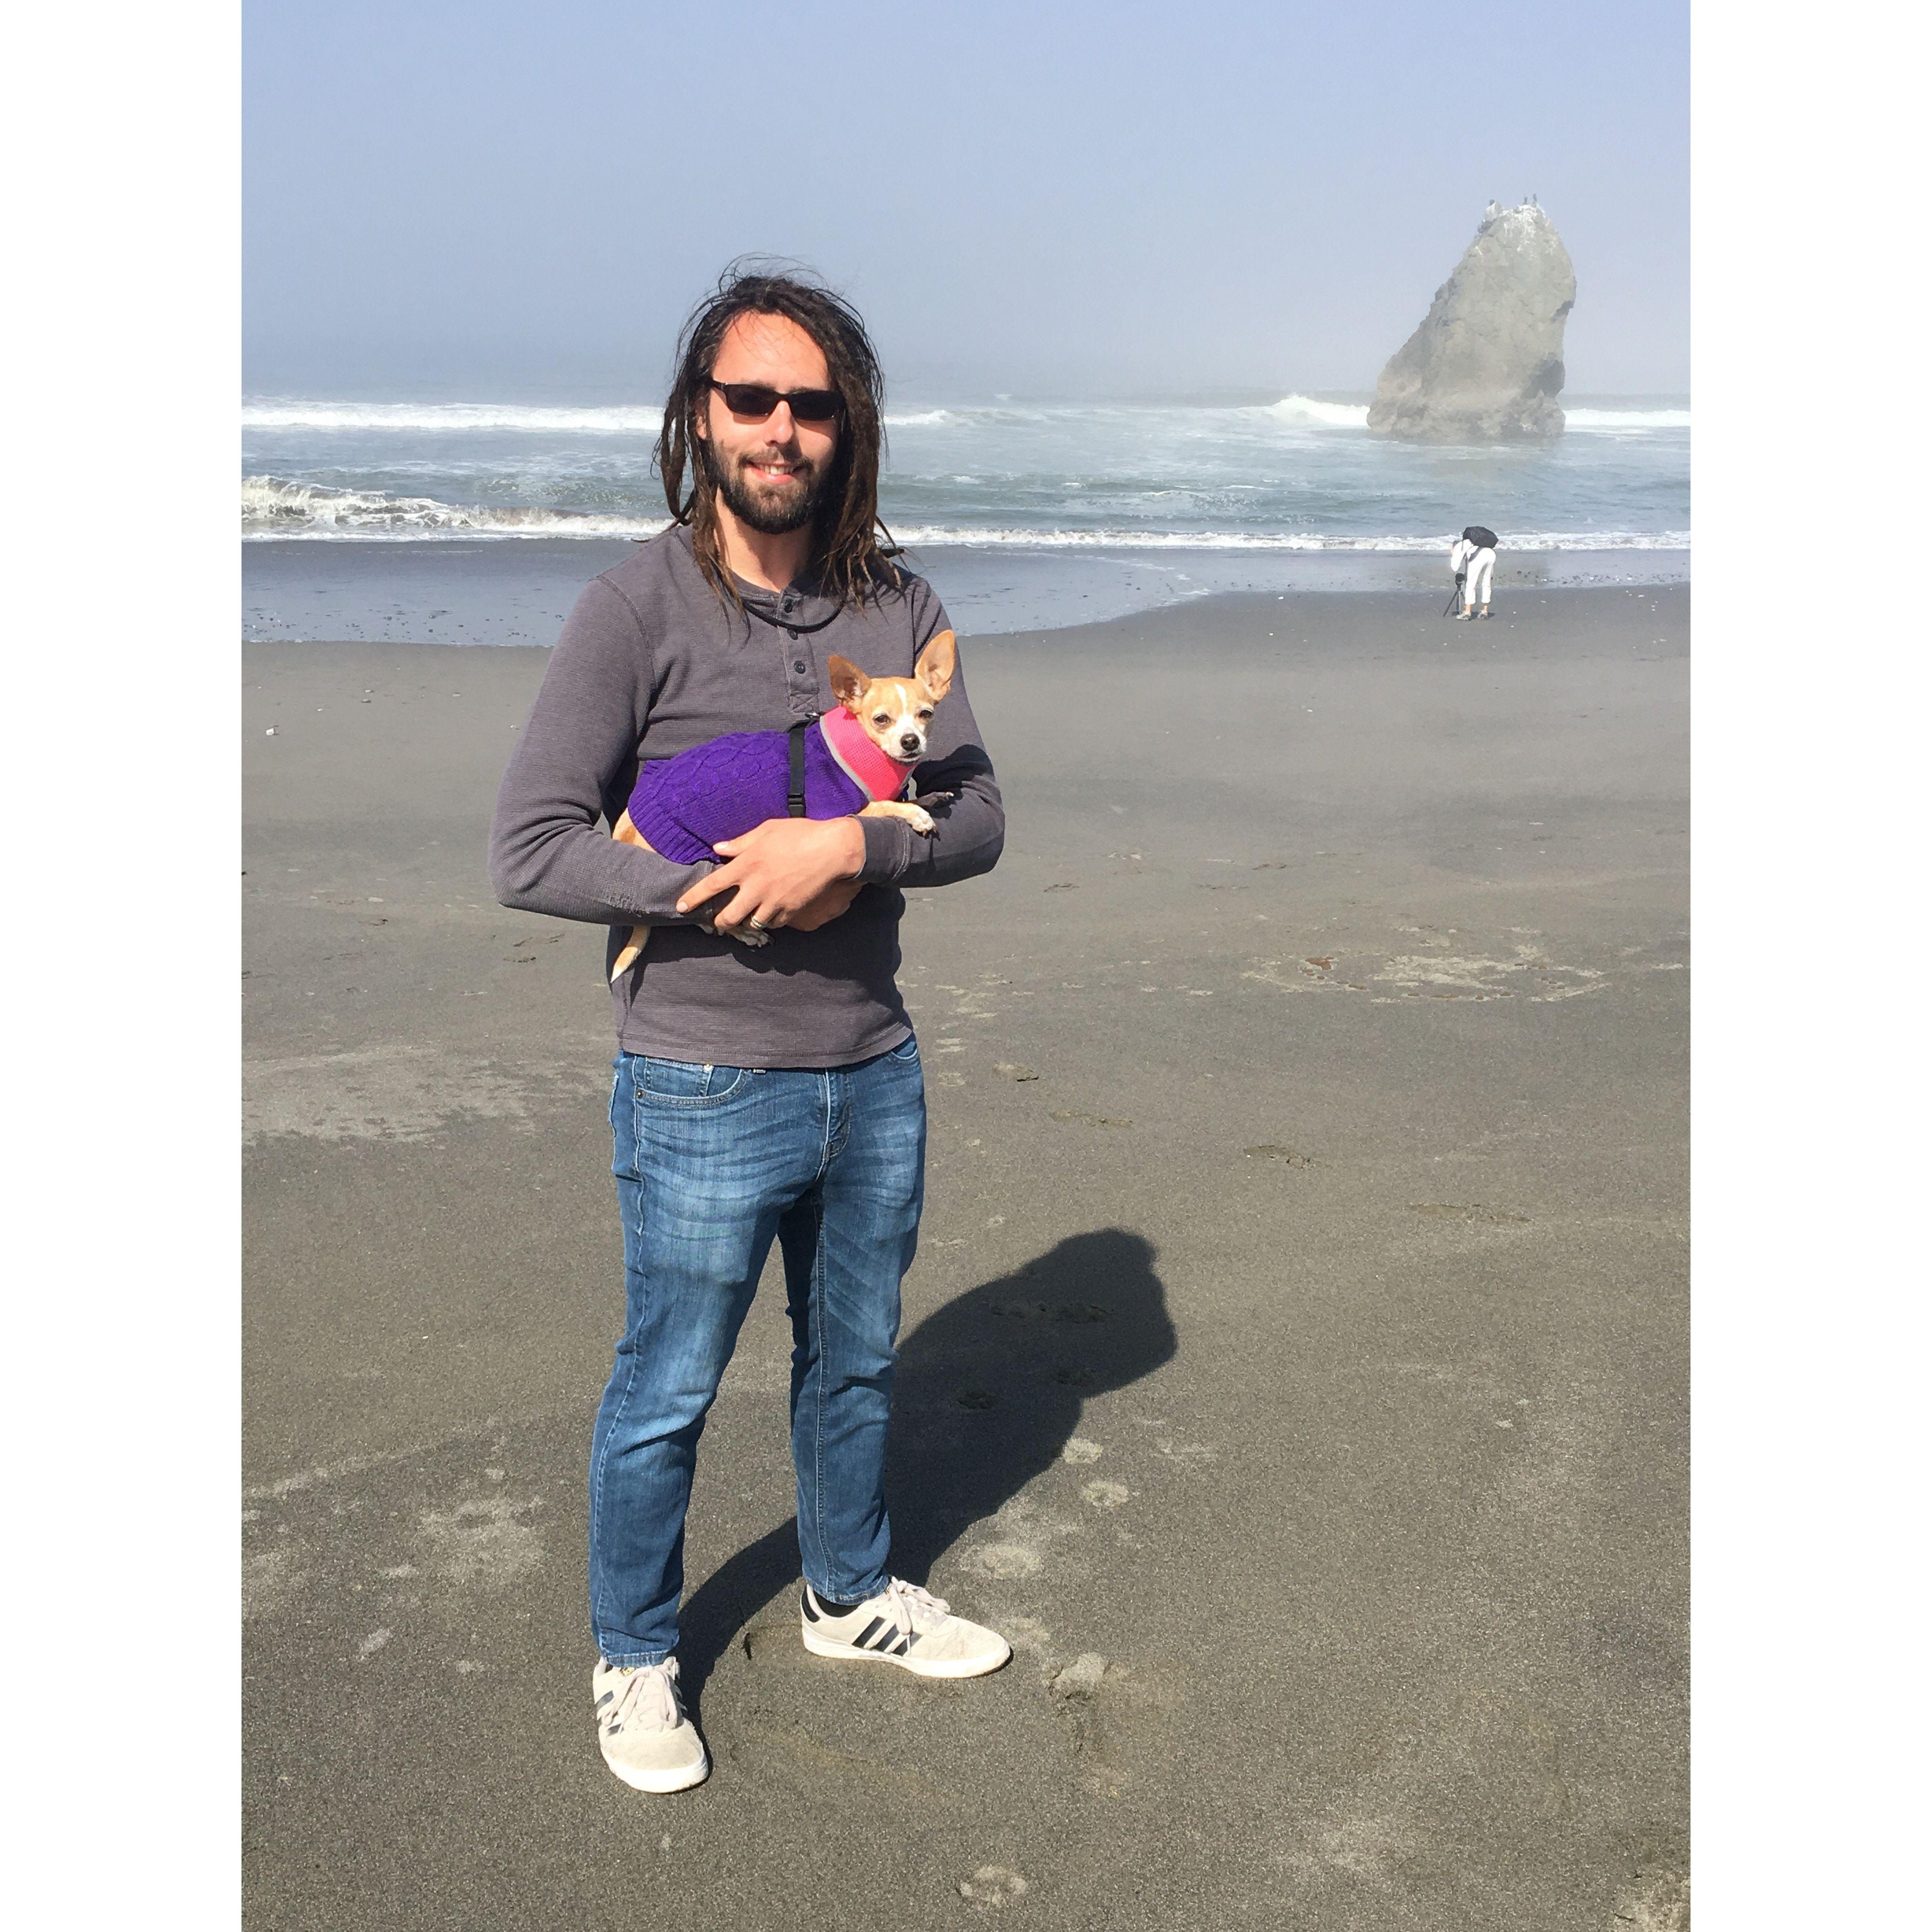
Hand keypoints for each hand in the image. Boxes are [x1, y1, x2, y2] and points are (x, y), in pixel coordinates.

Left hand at [675, 816, 865, 934]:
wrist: (833, 850)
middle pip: (728, 917)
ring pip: (751, 924)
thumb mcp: (766, 830)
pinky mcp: (791, 910)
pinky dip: (770, 921)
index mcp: (746, 865)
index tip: (681, 907)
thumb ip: (740, 843)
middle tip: (720, 921)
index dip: (694, 898)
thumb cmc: (800, 834)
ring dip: (746, 922)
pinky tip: (772, 913)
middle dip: (721, 922)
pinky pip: (774, 924)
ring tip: (747, 916)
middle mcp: (756, 888)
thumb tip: (719, 848)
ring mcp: (774, 902)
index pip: (712, 886)